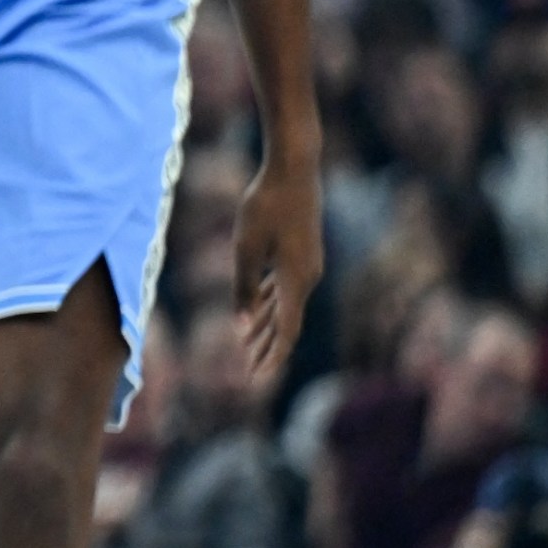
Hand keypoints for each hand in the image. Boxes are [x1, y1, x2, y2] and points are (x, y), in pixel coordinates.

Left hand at [232, 148, 322, 379]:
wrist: (294, 170)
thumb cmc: (265, 205)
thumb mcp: (245, 247)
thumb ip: (244, 287)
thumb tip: (241, 326)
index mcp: (296, 280)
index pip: (285, 330)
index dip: (270, 355)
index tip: (256, 377)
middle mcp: (307, 278)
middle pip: (286, 322)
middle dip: (266, 347)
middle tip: (248, 371)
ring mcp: (307, 265)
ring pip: (285, 305)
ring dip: (265, 325)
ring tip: (247, 346)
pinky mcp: (302, 253)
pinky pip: (284, 287)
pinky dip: (269, 302)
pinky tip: (256, 310)